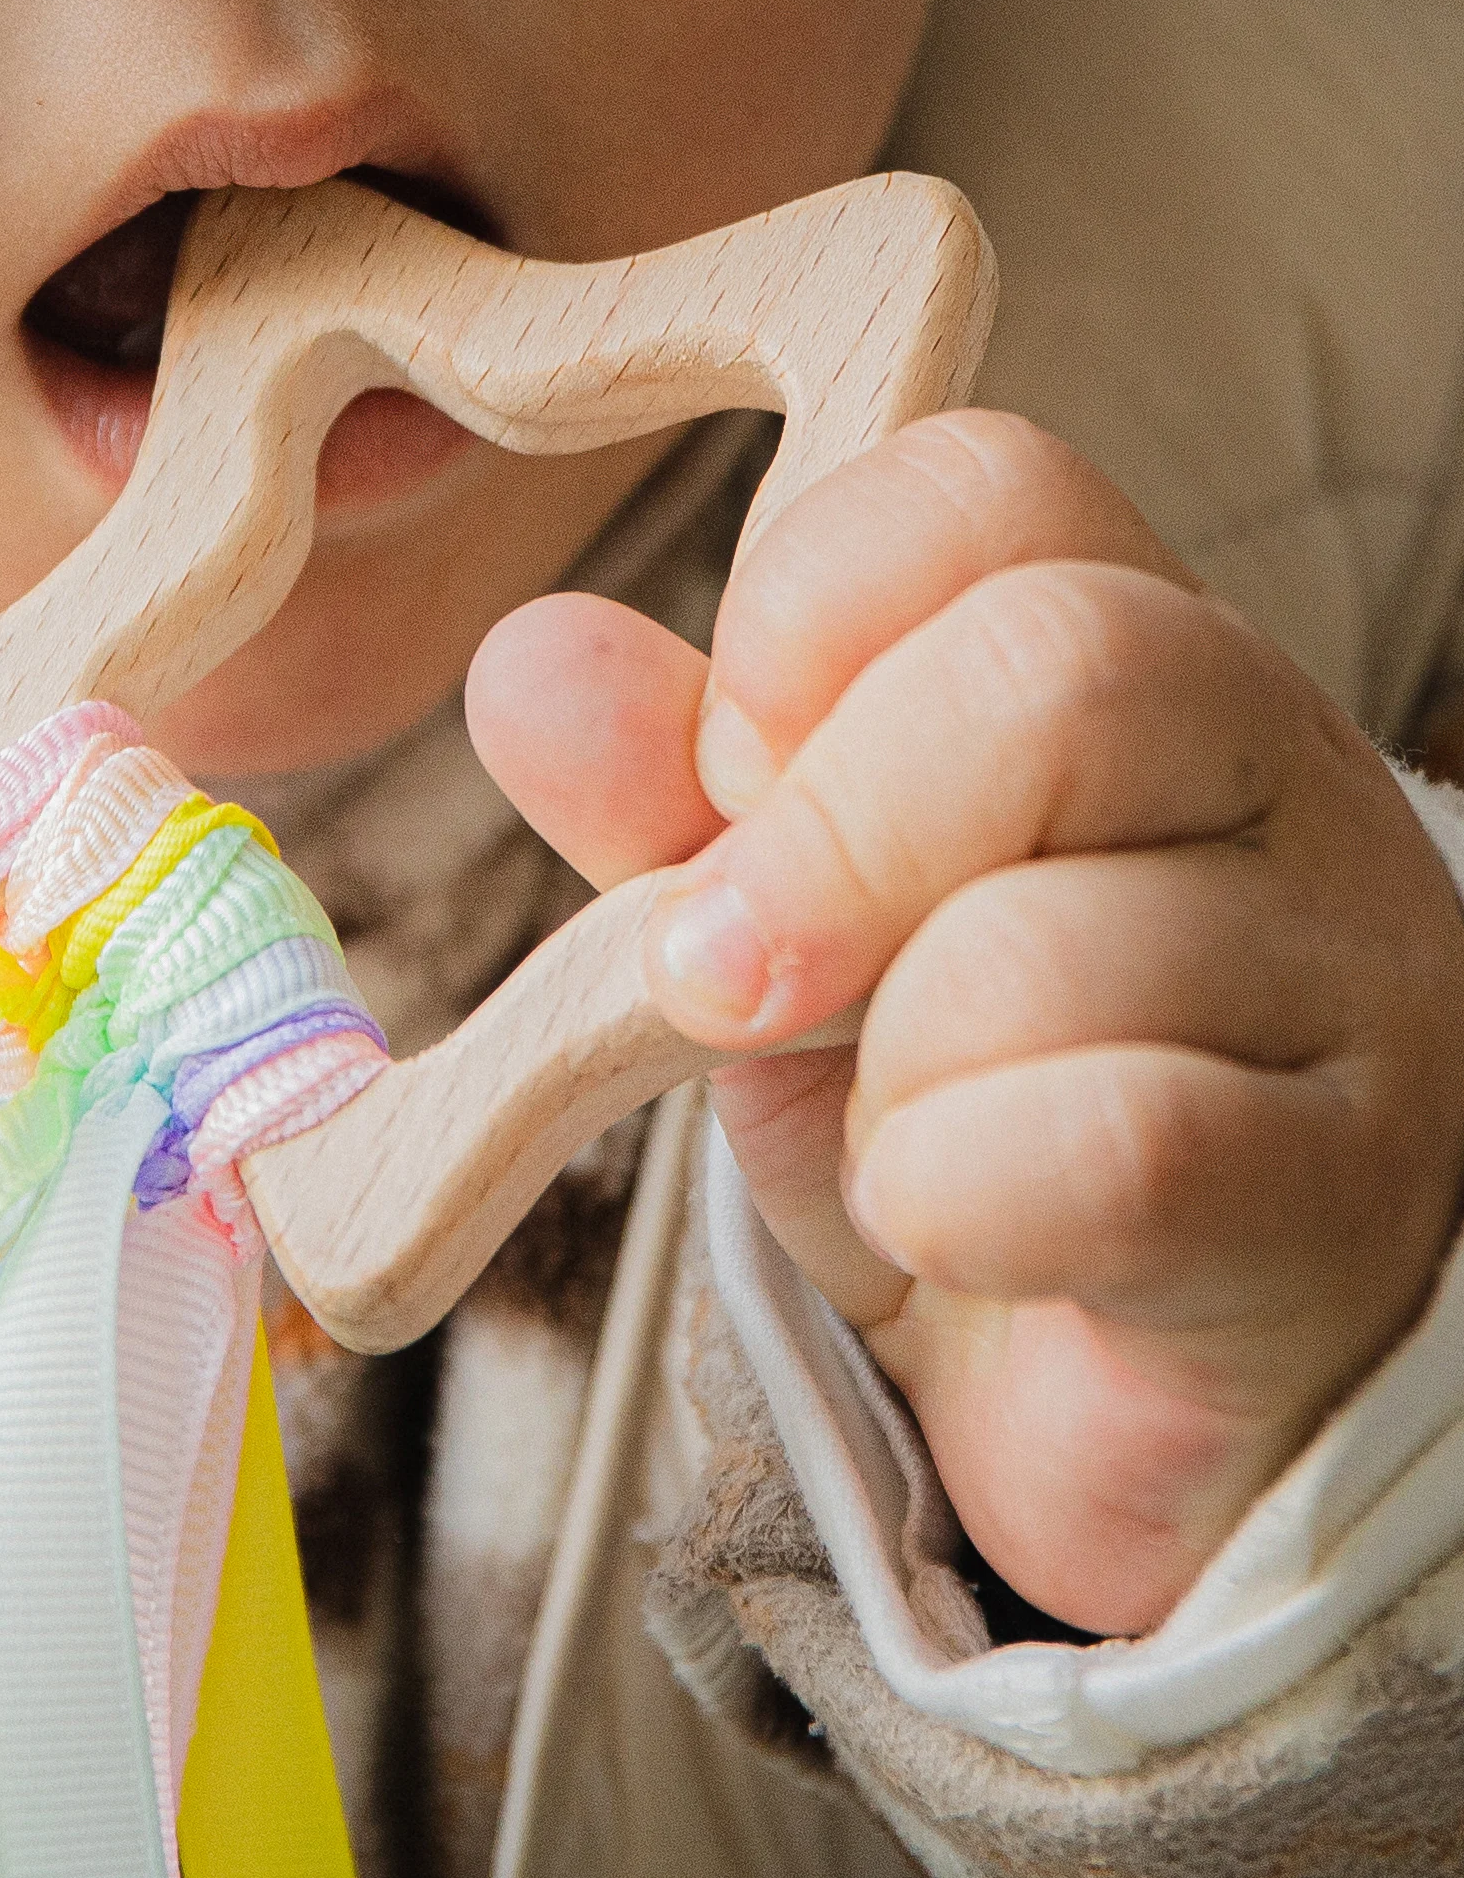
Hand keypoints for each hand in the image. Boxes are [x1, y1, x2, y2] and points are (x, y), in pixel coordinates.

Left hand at [467, 413, 1463, 1635]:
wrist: (1113, 1388)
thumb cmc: (958, 1118)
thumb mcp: (780, 940)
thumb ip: (667, 803)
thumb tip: (529, 662)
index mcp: (1137, 664)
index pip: (986, 490)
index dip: (800, 620)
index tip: (725, 780)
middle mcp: (1281, 779)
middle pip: (1061, 667)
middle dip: (820, 842)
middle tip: (724, 979)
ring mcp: (1348, 980)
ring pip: (1051, 942)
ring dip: (883, 1073)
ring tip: (902, 1134)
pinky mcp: (1339, 1193)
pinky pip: (1113, 1145)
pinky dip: (955, 1199)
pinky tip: (956, 1229)